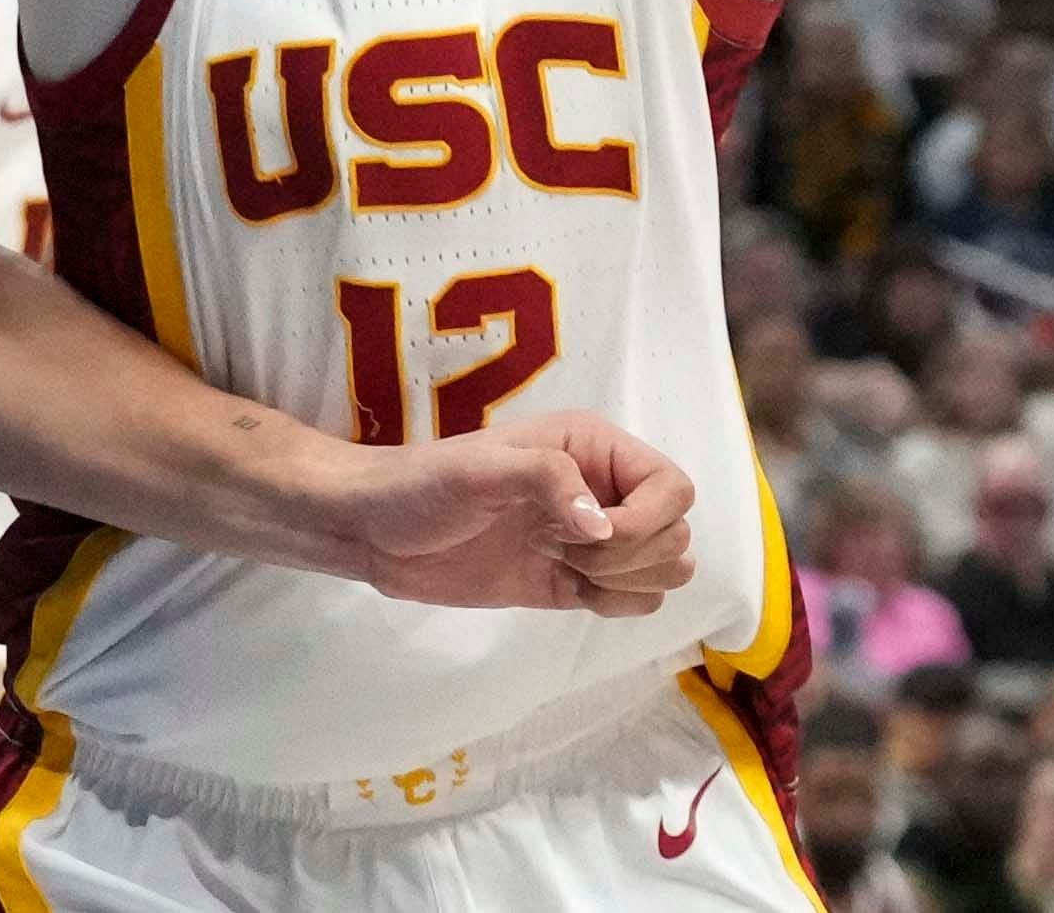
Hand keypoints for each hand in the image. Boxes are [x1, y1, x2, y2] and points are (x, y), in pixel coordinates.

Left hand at [350, 408, 700, 613]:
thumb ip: (546, 481)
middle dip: (633, 555)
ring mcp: (590, 540)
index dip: (647, 520)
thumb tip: (602, 527)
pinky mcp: (571, 583)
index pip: (672, 487)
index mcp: (594, 448)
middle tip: (565, 552)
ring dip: (627, 582)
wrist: (377, 531)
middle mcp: (604, 489)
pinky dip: (613, 604)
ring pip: (664, 569)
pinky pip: (631, 600)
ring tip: (565, 569)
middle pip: (676, 533)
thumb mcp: (480, 470)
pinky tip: (563, 588)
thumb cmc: (425, 485)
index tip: (588, 535)